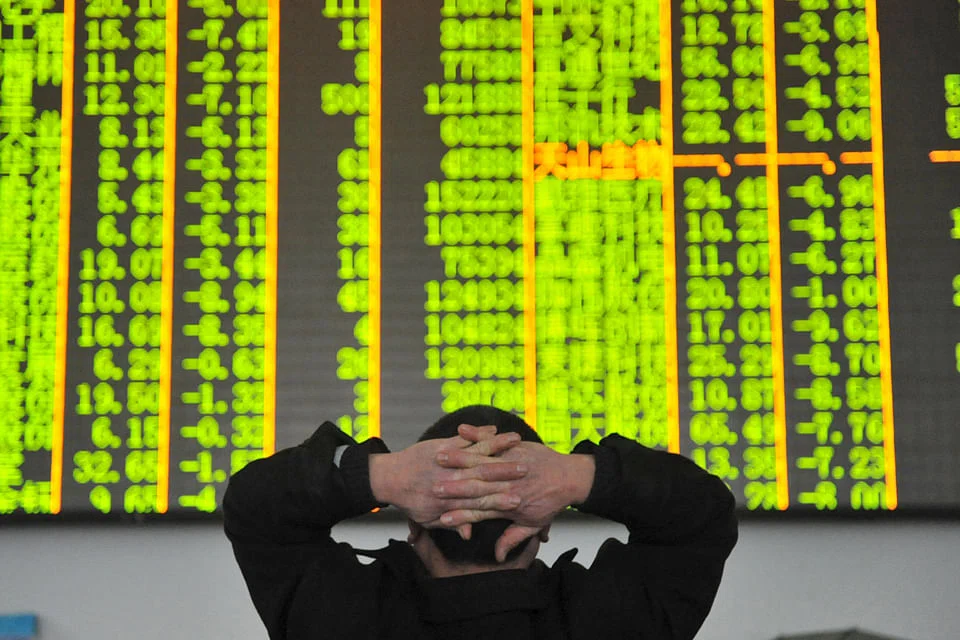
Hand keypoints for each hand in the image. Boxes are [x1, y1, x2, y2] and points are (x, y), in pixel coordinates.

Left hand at [369, 426, 526, 530]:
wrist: (389, 478)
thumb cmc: (411, 500)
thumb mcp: (429, 519)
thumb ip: (453, 523)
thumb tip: (468, 533)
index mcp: (451, 500)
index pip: (481, 500)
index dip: (501, 499)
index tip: (519, 498)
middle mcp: (452, 479)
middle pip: (484, 474)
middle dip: (506, 470)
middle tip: (526, 468)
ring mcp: (448, 461)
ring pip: (477, 452)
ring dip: (498, 445)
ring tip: (517, 441)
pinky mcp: (443, 445)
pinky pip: (465, 438)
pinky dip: (480, 433)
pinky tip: (495, 428)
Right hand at [433, 426, 595, 560]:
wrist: (570, 478)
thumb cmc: (550, 501)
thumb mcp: (532, 523)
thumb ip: (512, 538)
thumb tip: (498, 556)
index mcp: (508, 503)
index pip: (480, 511)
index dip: (461, 515)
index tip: (442, 517)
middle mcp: (507, 484)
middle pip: (475, 485)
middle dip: (453, 486)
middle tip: (433, 486)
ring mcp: (511, 463)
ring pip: (481, 461)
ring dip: (459, 458)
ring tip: (440, 457)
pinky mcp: (515, 448)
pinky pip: (493, 440)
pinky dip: (477, 434)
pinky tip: (461, 429)